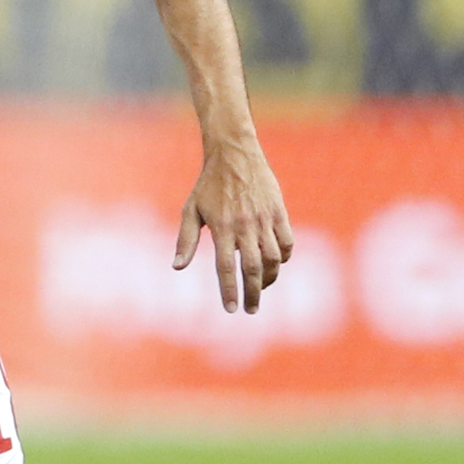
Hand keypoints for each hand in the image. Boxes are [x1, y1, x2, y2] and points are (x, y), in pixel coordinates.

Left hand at [174, 139, 293, 313]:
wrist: (234, 154)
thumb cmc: (208, 184)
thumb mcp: (191, 210)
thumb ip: (185, 240)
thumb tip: (177, 268)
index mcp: (221, 227)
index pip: (225, 267)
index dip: (229, 290)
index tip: (232, 309)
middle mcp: (244, 225)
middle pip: (252, 268)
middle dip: (253, 293)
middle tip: (250, 309)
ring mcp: (264, 218)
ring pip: (273, 258)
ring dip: (269, 278)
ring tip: (261, 288)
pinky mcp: (279, 211)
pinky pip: (287, 242)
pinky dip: (283, 257)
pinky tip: (275, 265)